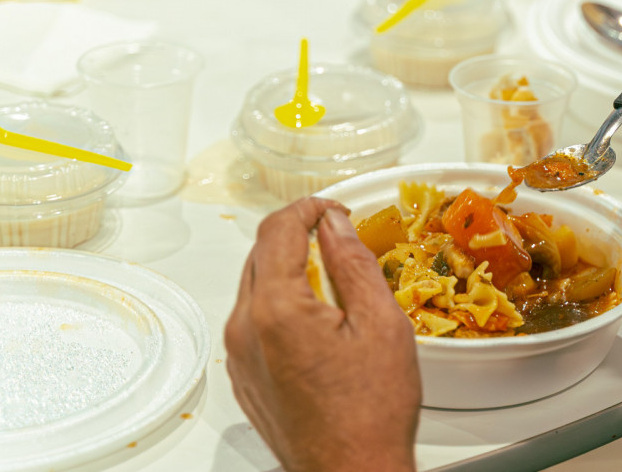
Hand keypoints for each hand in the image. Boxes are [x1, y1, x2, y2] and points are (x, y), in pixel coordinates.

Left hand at [225, 197, 420, 471]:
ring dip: (288, 270)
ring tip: (334, 277)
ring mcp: (240, 358)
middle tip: (337, 234)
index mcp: (276, 310)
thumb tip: (335, 224)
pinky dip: (281, 305)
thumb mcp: (381, 323)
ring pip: (255, 288)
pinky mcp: (245, 378)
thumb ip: (353, 263)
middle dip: (297, 235)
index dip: (309, 208)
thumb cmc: (371, 412)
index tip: (334, 210)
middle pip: (259, 254)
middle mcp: (245, 331)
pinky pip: (255, 323)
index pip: (277, 229)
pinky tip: (319, 319)